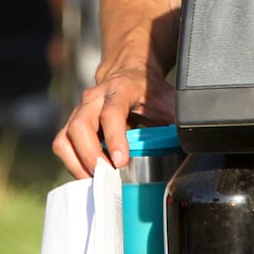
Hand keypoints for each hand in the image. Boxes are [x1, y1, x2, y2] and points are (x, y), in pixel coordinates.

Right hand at [53, 64, 174, 178]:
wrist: (128, 72)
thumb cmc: (147, 90)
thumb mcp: (166, 99)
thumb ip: (178, 118)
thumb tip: (191, 138)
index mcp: (119, 89)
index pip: (111, 113)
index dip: (115, 137)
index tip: (121, 161)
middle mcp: (93, 98)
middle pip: (80, 127)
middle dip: (91, 157)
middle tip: (107, 177)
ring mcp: (79, 111)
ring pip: (65, 139)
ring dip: (78, 164)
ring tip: (98, 181)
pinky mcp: (71, 125)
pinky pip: (62, 146)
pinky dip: (72, 164)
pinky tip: (90, 176)